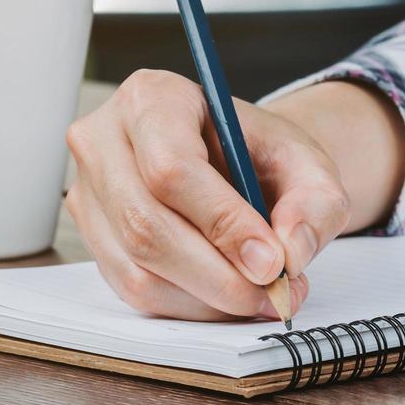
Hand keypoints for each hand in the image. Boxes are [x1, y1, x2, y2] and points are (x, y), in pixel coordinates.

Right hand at [66, 70, 404, 320]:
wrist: (243, 164)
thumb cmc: (265, 156)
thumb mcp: (309, 164)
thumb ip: (315, 203)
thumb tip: (290, 252)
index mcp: (153, 98)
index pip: (172, 168)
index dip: (223, 223)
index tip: (272, 262)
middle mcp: (104, 140)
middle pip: (146, 225)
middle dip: (219, 275)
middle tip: (276, 292)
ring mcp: (89, 192)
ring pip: (138, 268)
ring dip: (208, 299)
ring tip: (264, 296)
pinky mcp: (93, 238)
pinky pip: (134, 290)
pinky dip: (190, 306)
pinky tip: (230, 297)